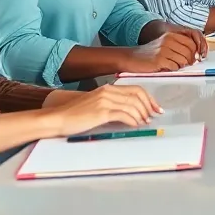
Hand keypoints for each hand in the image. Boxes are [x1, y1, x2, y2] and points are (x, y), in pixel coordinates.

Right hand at [47, 85, 161, 135]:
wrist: (58, 119)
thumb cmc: (75, 115)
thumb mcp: (96, 104)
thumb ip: (112, 104)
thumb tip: (130, 113)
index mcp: (108, 88)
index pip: (136, 89)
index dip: (149, 98)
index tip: (156, 108)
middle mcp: (108, 91)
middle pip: (137, 96)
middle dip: (149, 106)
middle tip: (154, 116)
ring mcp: (105, 101)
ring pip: (132, 105)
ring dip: (141, 115)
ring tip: (145, 123)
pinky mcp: (101, 112)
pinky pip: (123, 114)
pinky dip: (133, 120)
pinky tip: (135, 125)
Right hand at [124, 30, 206, 72]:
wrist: (131, 58)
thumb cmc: (149, 54)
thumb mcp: (165, 45)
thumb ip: (179, 47)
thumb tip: (195, 56)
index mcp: (171, 35)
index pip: (191, 43)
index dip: (194, 53)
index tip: (193, 59)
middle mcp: (168, 40)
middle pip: (189, 52)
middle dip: (190, 60)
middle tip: (185, 65)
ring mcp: (164, 49)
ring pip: (183, 60)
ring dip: (180, 65)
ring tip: (172, 65)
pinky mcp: (159, 60)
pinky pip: (175, 67)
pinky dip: (173, 69)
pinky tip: (166, 68)